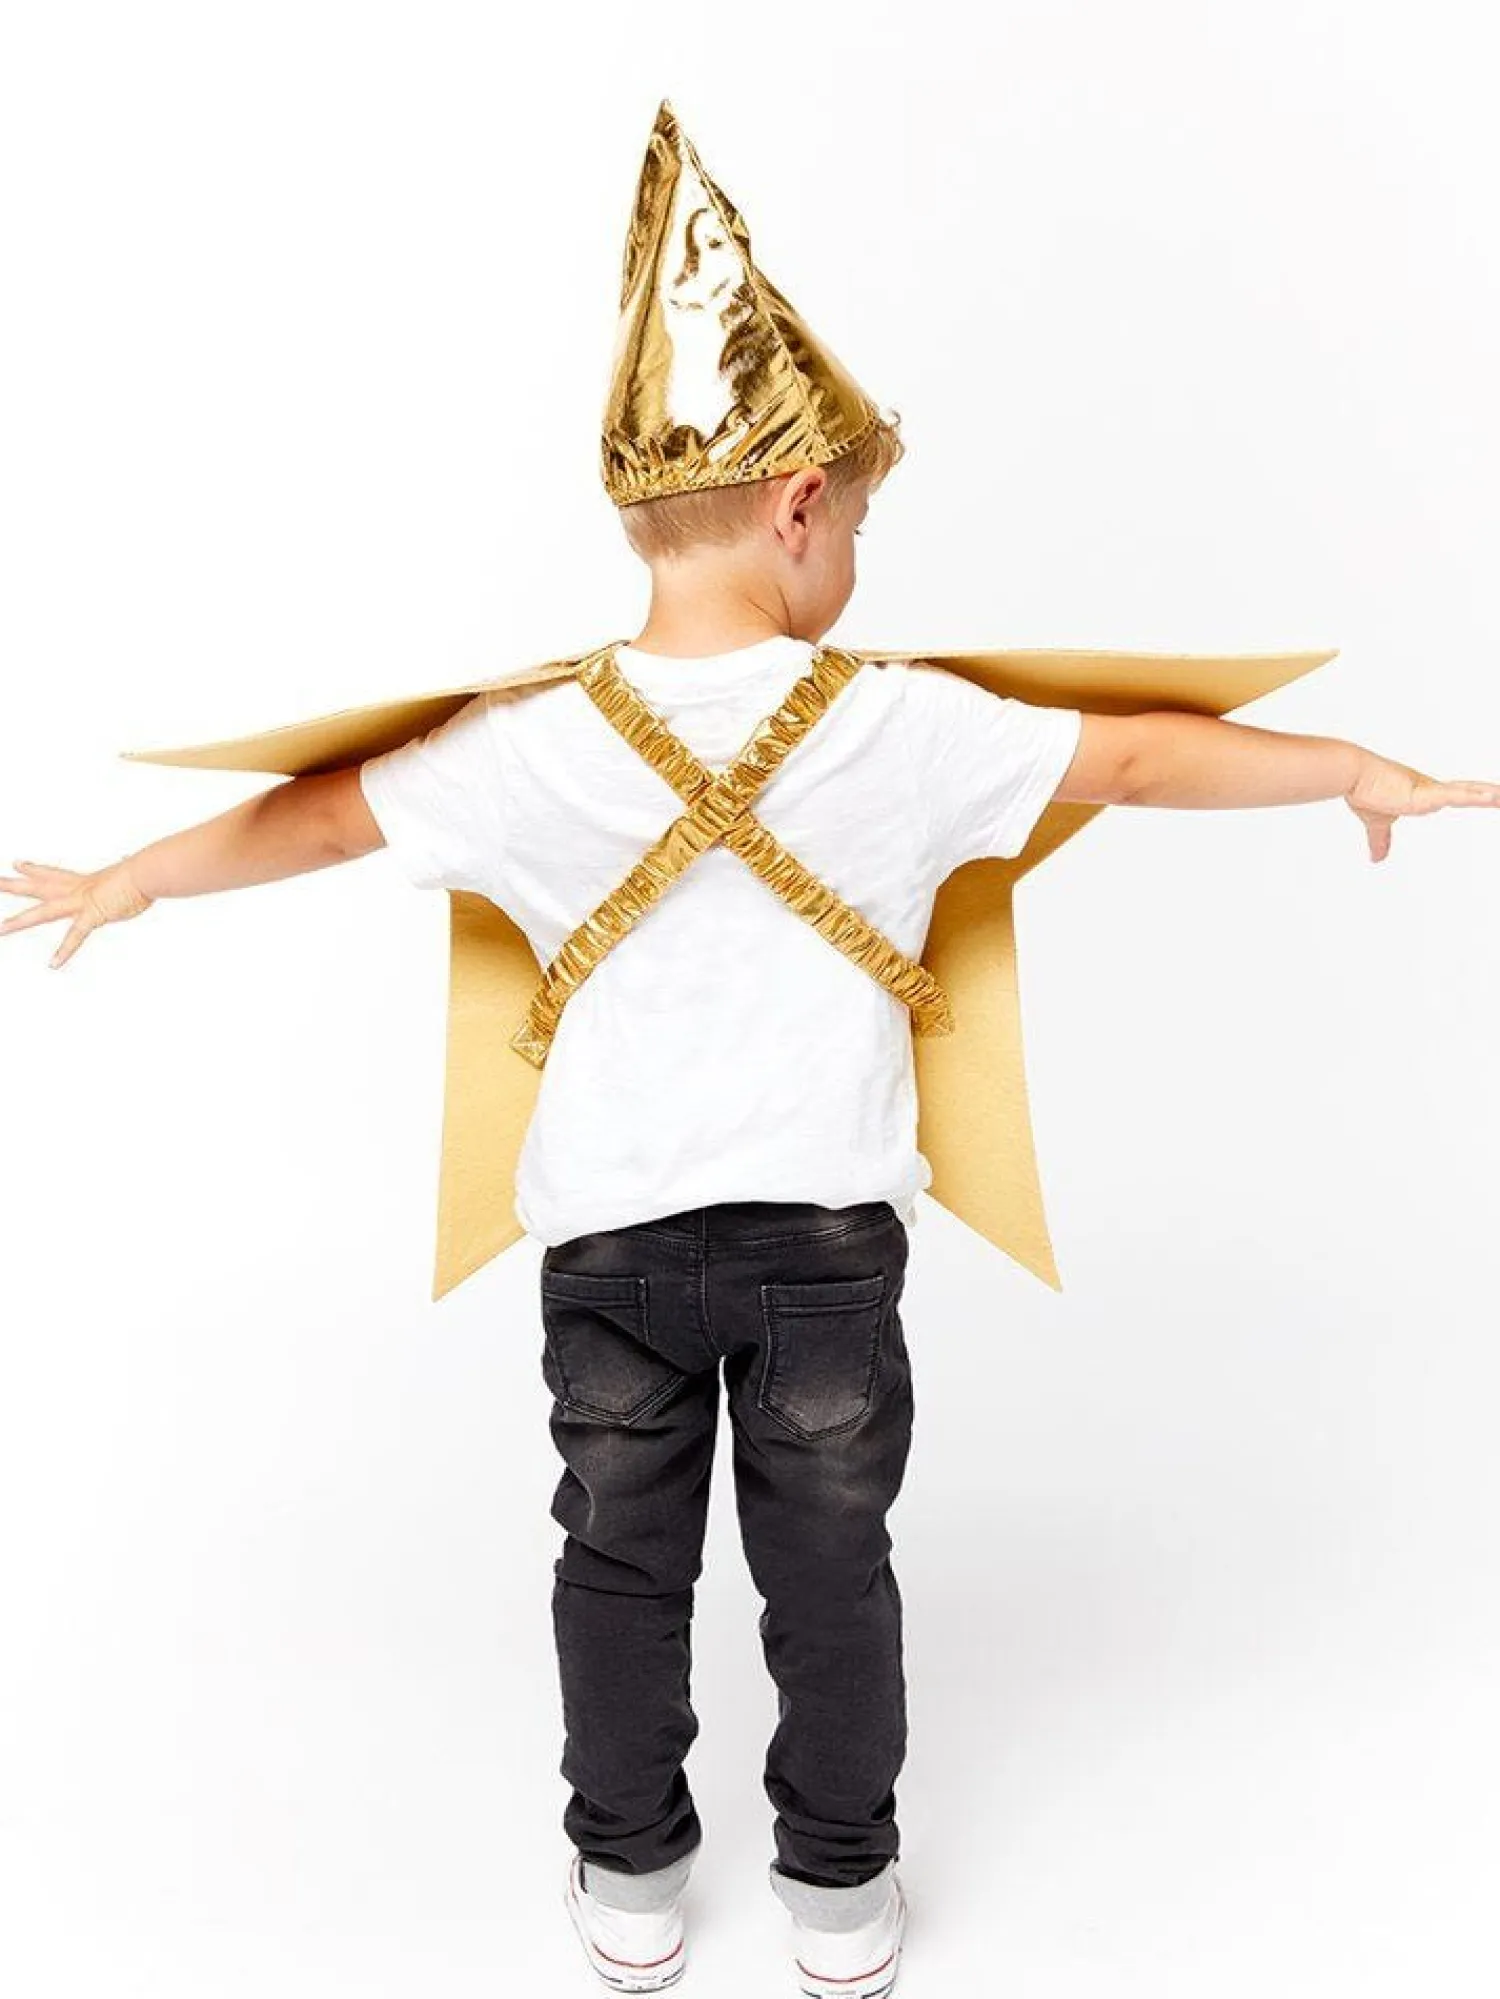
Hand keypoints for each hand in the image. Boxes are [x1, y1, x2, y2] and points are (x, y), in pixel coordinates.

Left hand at [0, 859, 154, 967]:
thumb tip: (128, 863)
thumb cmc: (144, 872)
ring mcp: (81, 903)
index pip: (52, 874)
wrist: (148, 872)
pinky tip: (53, 964)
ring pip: (42, 913)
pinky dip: (64, 951)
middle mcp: (76, 890)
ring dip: (19, 922)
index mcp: (84, 882)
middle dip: (12, 885)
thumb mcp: (127, 872)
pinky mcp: (93, 915)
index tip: (17, 865)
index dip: (33, 870)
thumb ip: (123, 872)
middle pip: (36, 887)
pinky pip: (75, 936)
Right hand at [1344, 753, 1499, 862]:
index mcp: (1422, 794)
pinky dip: (1479, 796)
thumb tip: (1377, 858)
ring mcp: (1430, 791)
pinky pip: (1459, 795)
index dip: (1473, 795)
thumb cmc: (1363, 790)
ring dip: (1491, 795)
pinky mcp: (1427, 793)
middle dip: (1488, 795)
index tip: (1491, 797)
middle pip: (1467, 792)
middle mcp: (1430, 789)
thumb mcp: (1377, 823)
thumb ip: (1381, 840)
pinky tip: (1497, 796)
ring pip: (1469, 793)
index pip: (1455, 795)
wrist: (1353, 776)